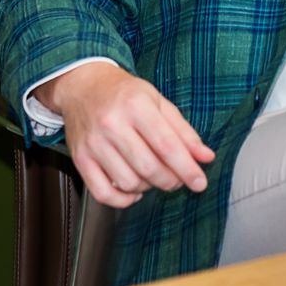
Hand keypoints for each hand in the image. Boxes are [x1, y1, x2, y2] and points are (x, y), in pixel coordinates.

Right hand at [36, 61, 214, 207]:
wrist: (84, 86)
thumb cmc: (124, 94)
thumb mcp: (158, 102)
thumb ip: (183, 131)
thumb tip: (205, 157)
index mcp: (135, 105)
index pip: (166, 146)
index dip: (187, 168)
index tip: (199, 183)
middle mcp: (111, 124)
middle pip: (149, 168)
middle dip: (170, 180)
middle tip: (177, 178)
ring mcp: (93, 143)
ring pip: (128, 182)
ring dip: (148, 187)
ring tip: (152, 174)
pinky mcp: (80, 159)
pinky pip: (103, 193)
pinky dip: (123, 200)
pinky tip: (133, 189)